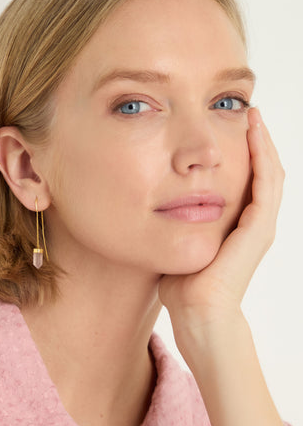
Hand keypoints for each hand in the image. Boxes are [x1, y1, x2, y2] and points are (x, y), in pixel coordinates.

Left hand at [158, 107, 284, 329]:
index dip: (242, 153)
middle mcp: (255, 224)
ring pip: (270, 173)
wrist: (197, 313)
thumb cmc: (183, 285)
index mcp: (239, 226)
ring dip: (262, 142)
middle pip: (263, 172)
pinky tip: (253, 134)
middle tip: (246, 112)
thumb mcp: (179, 243)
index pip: (248, 180)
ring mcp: (260, 226)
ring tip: (251, 115)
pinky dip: (262, 157)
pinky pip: (266, 184)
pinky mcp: (258, 228)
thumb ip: (176, 223)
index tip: (228, 127)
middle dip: (256, 141)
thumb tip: (155, 205)